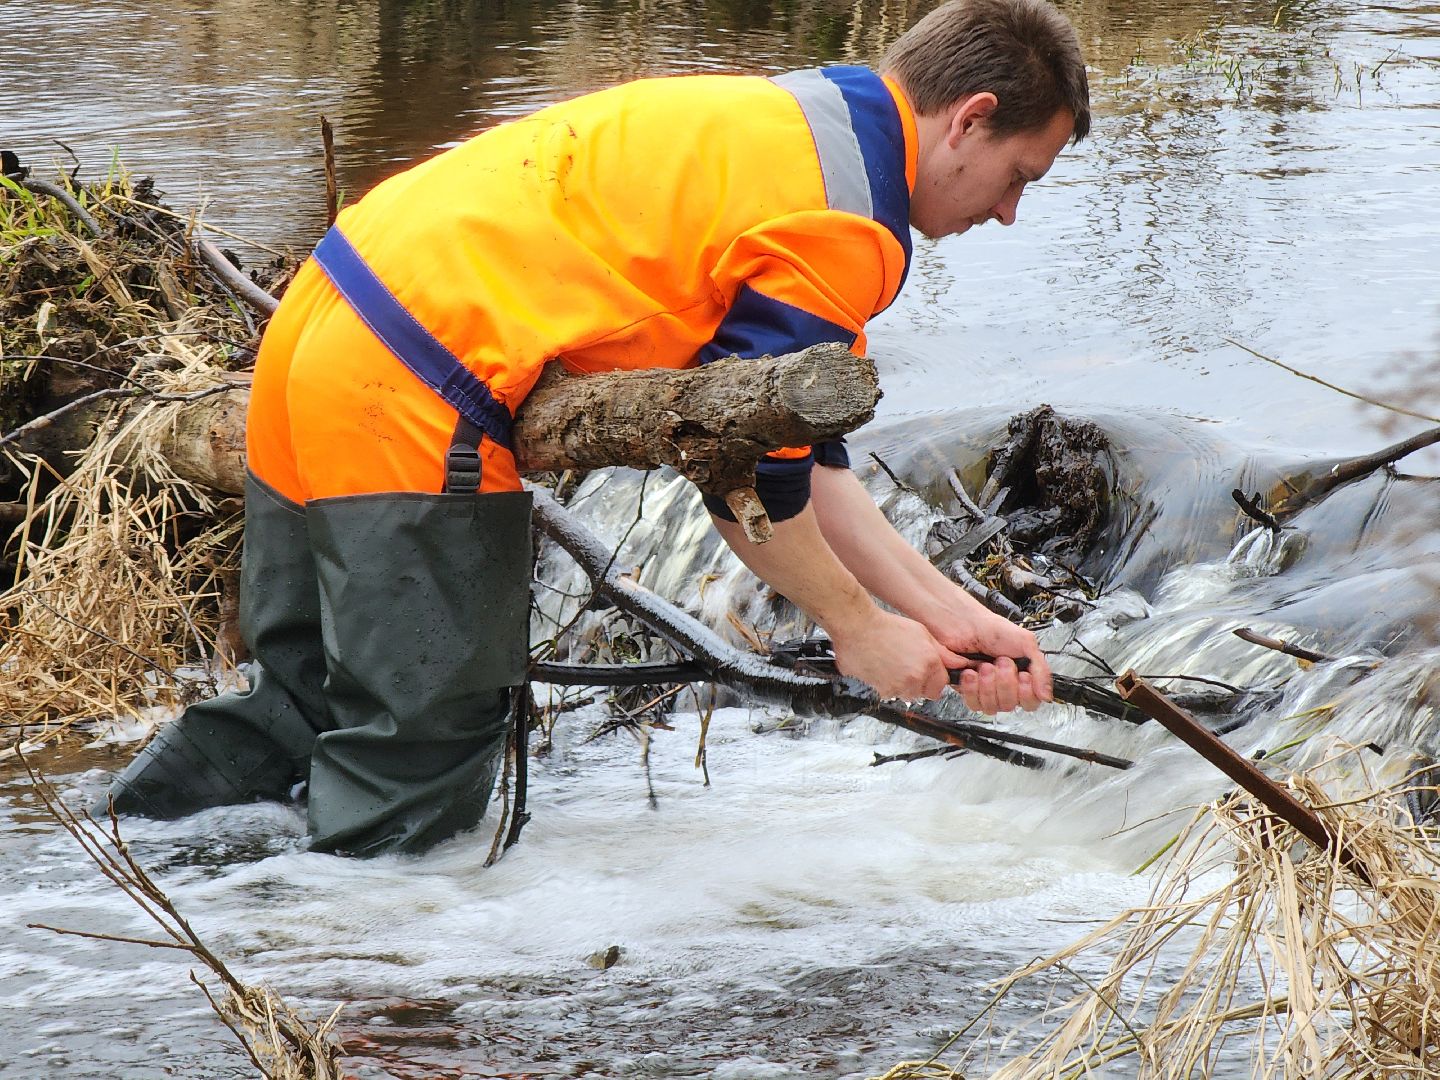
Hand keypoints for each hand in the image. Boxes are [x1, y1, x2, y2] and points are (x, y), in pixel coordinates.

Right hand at [828, 608, 961, 701]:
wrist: (858, 629)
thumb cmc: (886, 627)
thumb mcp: (922, 633)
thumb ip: (943, 653)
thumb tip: (960, 663)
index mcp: (929, 663)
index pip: (942, 685)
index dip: (935, 677)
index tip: (928, 671)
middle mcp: (916, 678)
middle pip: (926, 692)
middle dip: (920, 683)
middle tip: (907, 665)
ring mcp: (898, 687)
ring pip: (908, 694)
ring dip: (904, 685)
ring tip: (893, 665)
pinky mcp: (882, 692)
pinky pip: (891, 694)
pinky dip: (888, 686)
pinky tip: (883, 669)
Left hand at [921, 596, 1052, 713]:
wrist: (965, 625)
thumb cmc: (993, 630)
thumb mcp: (1026, 643)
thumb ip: (1041, 670)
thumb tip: (1047, 695)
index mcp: (1023, 677)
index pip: (1031, 702)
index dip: (1027, 694)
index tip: (1023, 676)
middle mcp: (1005, 687)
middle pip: (1010, 705)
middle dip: (1005, 683)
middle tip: (1001, 663)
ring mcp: (986, 690)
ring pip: (992, 707)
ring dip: (988, 685)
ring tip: (984, 665)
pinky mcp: (968, 691)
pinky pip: (973, 703)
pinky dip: (972, 688)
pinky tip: (971, 672)